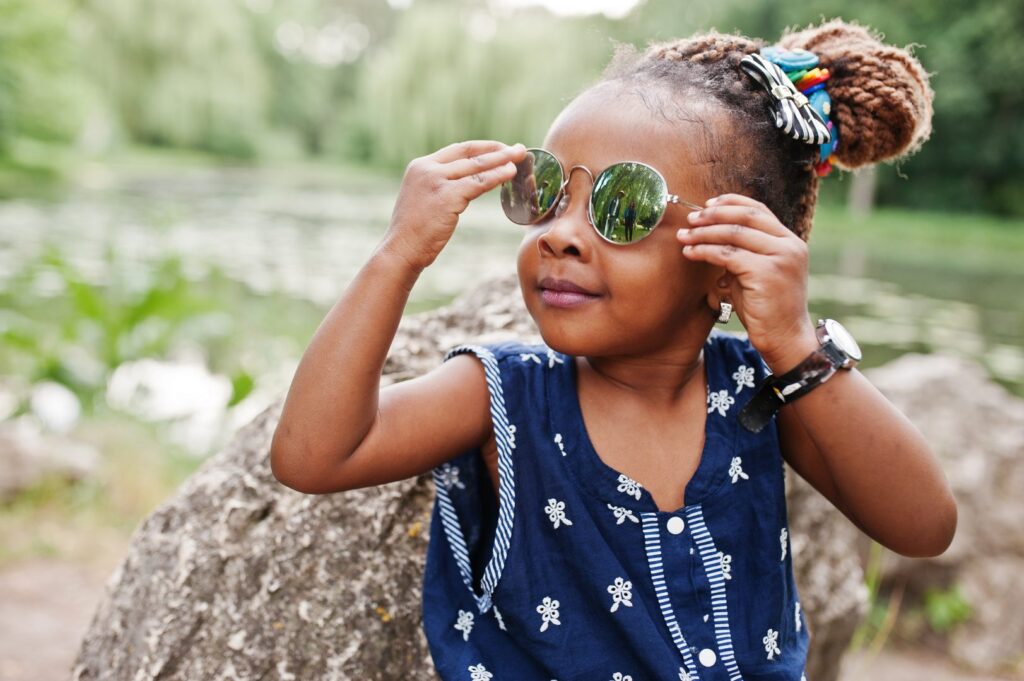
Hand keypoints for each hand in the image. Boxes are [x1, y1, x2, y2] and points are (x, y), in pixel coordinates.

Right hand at [379, 140, 526, 272]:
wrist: (401, 249)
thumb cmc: (414, 232)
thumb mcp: (422, 198)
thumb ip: (440, 186)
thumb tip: (466, 184)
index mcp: (420, 166)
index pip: (457, 150)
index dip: (482, 148)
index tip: (500, 148)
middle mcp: (427, 168)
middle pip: (470, 154)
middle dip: (497, 150)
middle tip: (518, 149)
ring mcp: (436, 181)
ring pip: (477, 166)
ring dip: (502, 161)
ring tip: (520, 158)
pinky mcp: (447, 196)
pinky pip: (479, 183)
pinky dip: (497, 177)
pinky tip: (510, 174)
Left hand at [676, 193, 817, 372]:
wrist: (786, 339)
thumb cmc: (767, 310)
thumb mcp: (758, 274)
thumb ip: (742, 254)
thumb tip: (710, 238)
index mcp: (790, 241)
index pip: (759, 210)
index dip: (731, 203)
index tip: (707, 204)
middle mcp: (789, 245)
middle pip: (746, 216)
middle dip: (714, 215)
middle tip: (690, 218)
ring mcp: (780, 257)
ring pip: (734, 234)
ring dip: (704, 233)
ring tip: (683, 235)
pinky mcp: (766, 272)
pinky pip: (727, 255)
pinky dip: (705, 251)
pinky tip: (690, 253)